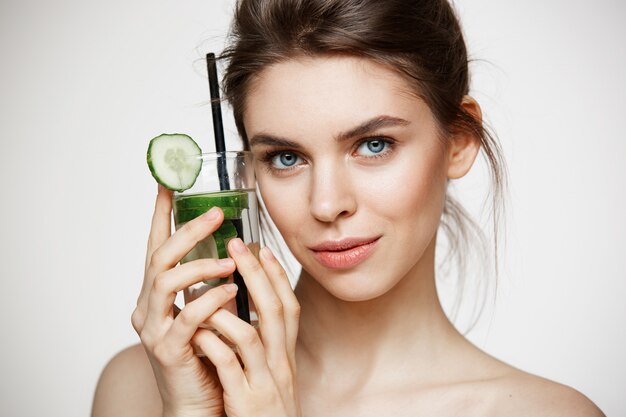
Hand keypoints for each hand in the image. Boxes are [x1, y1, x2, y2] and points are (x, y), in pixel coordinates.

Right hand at [131, 185, 236, 416]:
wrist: (198, 402)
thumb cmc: (206, 354)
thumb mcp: (207, 311)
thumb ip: (210, 283)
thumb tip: (233, 249)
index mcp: (158, 294)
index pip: (157, 245)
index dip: (161, 214)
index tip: (168, 183)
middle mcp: (149, 307)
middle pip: (159, 257)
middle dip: (187, 231)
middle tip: (217, 214)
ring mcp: (155, 328)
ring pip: (165, 281)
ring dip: (200, 265)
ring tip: (231, 260)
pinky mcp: (169, 349)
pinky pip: (187, 318)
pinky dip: (210, 300)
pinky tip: (231, 291)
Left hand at [193, 238, 301, 416]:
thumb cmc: (265, 410)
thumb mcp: (271, 372)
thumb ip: (263, 343)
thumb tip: (247, 310)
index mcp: (285, 355)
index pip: (287, 307)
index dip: (277, 276)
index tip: (263, 248)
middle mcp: (280, 364)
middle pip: (274, 311)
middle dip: (256, 275)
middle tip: (237, 245)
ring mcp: (265, 382)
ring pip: (251, 336)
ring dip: (229, 309)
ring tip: (209, 289)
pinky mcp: (246, 401)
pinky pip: (229, 366)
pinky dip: (213, 344)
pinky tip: (198, 330)